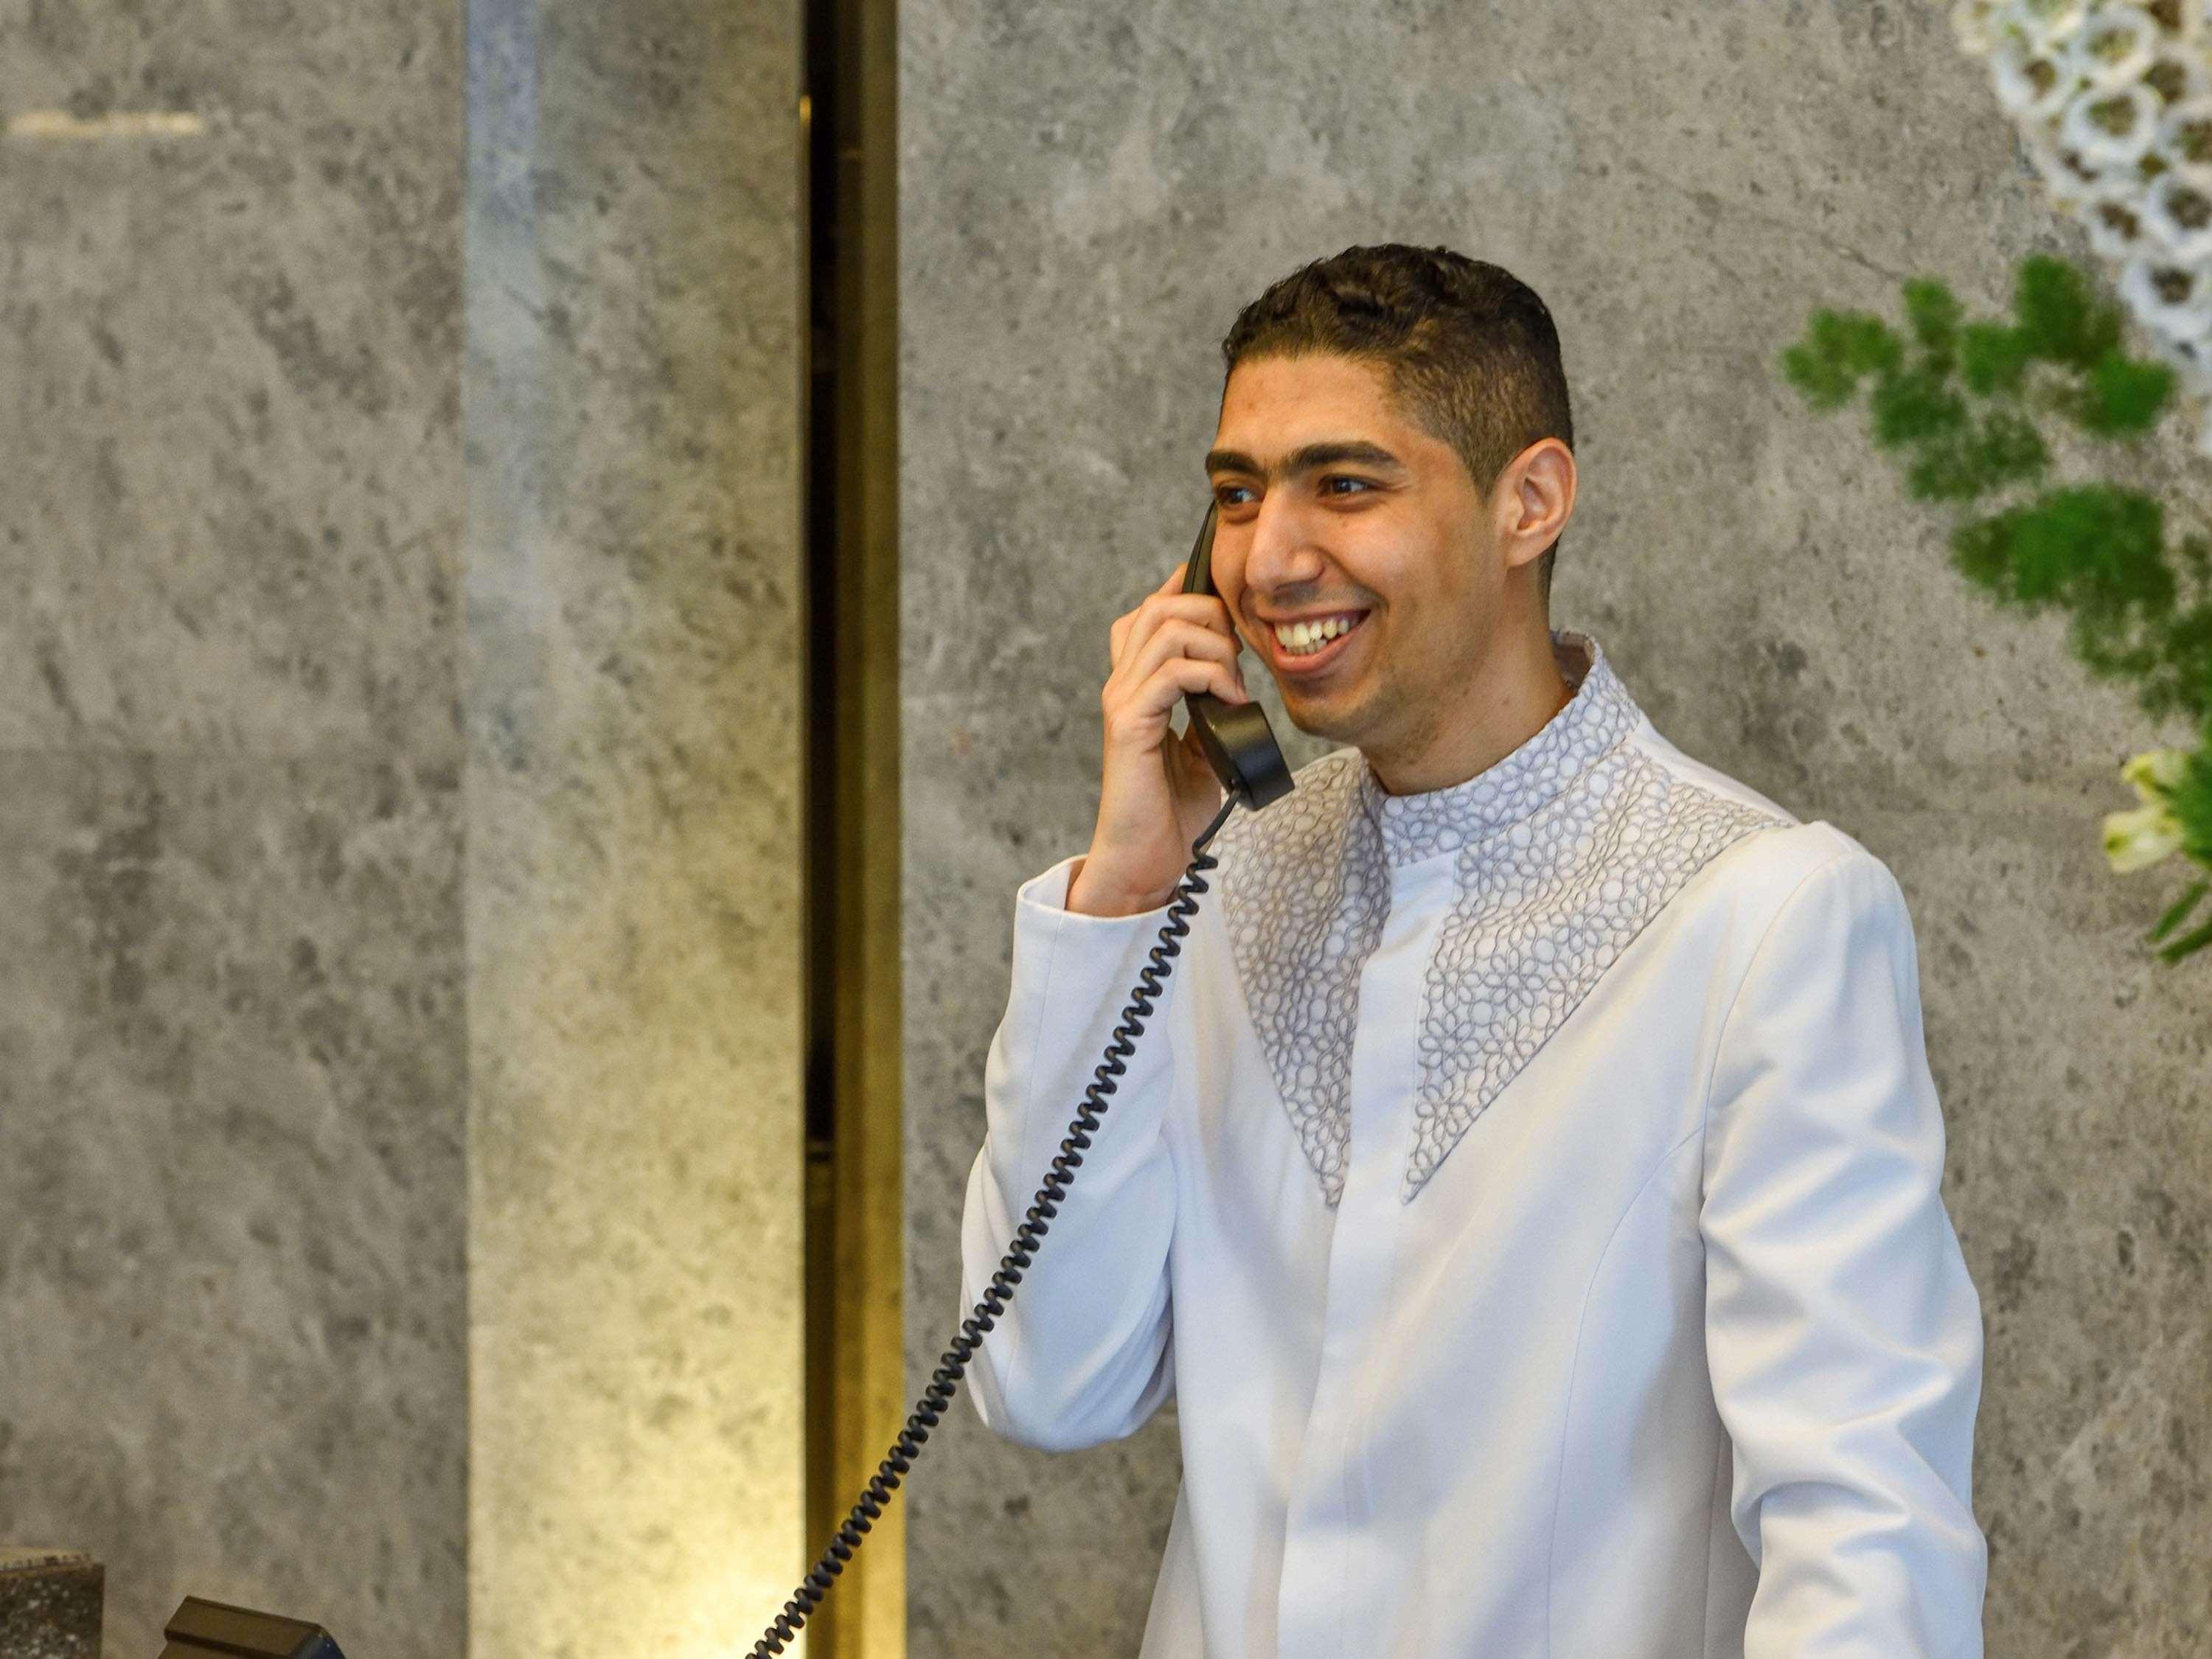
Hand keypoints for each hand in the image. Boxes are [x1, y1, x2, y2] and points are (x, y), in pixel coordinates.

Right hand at [1066, 565, 1252, 916]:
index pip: (1150, 610)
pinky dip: (1211, 676)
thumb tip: (1236, 681)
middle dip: (1211, 616)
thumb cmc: (1173, 810)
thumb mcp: (1203, 747)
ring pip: (1167, 628)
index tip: (1228, 607)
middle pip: (1159, 606)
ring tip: (1235, 685)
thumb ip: (1210, 709)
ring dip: (1216, 647)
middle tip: (1238, 658)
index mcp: (1136, 684)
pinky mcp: (1128, 724)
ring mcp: (1121, 701)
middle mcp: (1122, 684)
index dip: (1187, 592)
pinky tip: (1229, 701)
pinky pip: (1173, 671)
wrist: (1147, 859)